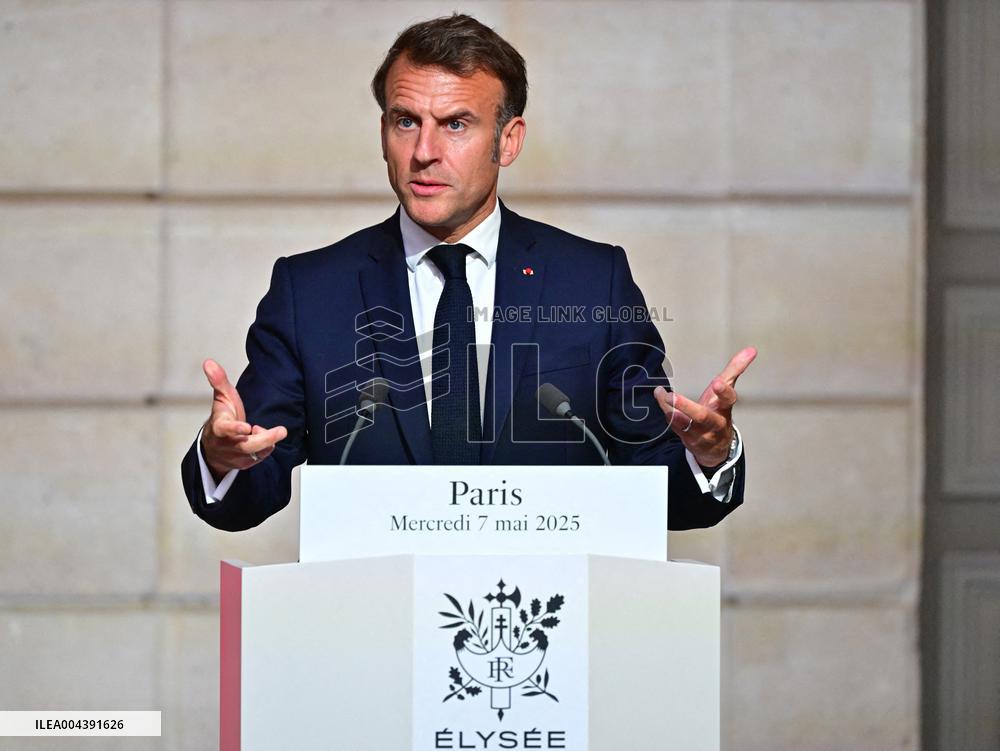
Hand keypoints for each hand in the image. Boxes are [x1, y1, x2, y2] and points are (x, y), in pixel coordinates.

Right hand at [200, 359, 287, 479]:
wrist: (214, 447)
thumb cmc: (222, 418)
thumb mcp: (221, 398)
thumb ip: (218, 381)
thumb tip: (208, 362)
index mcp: (219, 428)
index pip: (226, 429)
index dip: (235, 429)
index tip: (246, 427)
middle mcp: (227, 444)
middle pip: (247, 446)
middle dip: (265, 439)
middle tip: (281, 431)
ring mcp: (236, 456)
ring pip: (256, 453)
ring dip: (267, 442)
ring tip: (270, 430)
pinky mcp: (245, 463)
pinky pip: (261, 457)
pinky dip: (267, 448)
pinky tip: (267, 437)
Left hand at [653, 347, 756, 467]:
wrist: (716, 448)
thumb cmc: (719, 412)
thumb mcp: (726, 391)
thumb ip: (735, 370)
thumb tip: (751, 350)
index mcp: (725, 408)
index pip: (729, 400)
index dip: (724, 392)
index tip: (717, 382)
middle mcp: (714, 423)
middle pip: (702, 417)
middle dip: (688, 407)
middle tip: (672, 396)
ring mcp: (700, 434)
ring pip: (686, 424)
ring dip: (672, 412)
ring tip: (663, 397)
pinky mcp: (688, 439)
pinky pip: (676, 427)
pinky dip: (667, 413)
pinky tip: (660, 399)